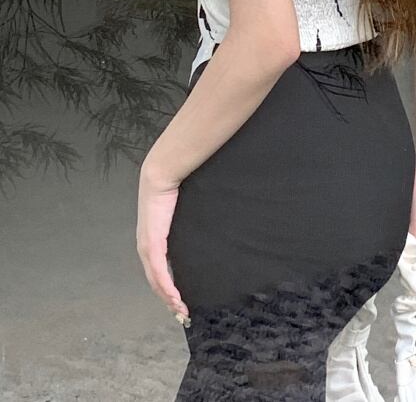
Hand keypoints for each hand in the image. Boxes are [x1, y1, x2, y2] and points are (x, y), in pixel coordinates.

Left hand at [136, 161, 189, 323]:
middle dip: (169, 301)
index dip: (167, 289)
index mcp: (150, 242)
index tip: (180, 302)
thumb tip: (195, 232)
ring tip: (182, 311)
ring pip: (157, 282)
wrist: (160, 176)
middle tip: (183, 314)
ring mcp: (147, 248)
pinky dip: (167, 288)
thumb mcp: (177, 215)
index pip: (157, 272)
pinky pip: (159, 273)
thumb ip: (181, 227)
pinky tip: (175, 299)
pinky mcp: (152, 245)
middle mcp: (145, 249)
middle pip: (156, 283)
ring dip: (169, 299)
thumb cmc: (172, 191)